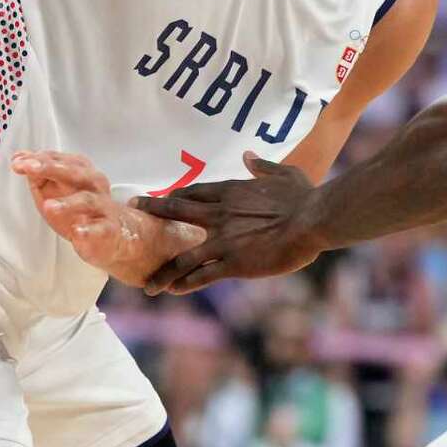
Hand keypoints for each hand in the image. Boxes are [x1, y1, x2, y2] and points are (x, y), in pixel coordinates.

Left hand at [11, 150, 204, 287]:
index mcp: (81, 172)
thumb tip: (19, 158)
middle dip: (51, 168)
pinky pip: (100, 229)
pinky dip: (89, 231)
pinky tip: (77, 233)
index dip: (39, 159)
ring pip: (88, 200)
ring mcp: (103, 207)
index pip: (60, 160)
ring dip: (68, 202)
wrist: (116, 237)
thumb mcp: (55, 193)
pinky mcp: (109, 231)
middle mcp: (94, 185)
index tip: (18, 161)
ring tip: (48, 207)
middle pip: (75, 172)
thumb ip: (38, 176)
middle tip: (29, 168)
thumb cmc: (81, 211)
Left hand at [131, 152, 324, 294]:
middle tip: (135, 209)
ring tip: (147, 284)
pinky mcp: (232, 263)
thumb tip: (247, 156)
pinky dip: (185, 284)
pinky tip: (173, 291)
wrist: (312, 220)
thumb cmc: (303, 197)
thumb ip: (262, 166)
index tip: (162, 199)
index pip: (194, 193)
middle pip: (176, 212)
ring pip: (183, 257)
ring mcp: (223, 240)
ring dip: (163, 271)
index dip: (176, 196)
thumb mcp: (284, 173)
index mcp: (231, 192)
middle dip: (153, 211)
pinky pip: (201, 276)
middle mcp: (219, 214)